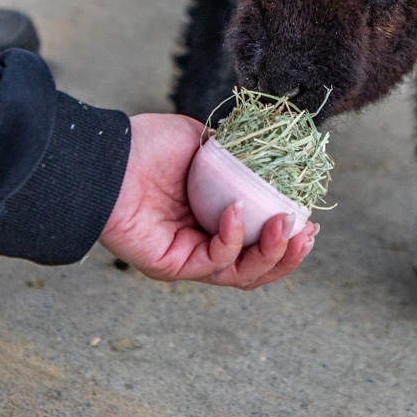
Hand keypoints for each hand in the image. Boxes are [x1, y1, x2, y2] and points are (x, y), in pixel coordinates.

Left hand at [97, 113, 315, 288]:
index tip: (310, 219)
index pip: (258, 240)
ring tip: (287, 227)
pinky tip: (233, 210)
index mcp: (214, 219)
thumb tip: (267, 154)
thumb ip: (233, 153)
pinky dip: (231, 238)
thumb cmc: (145, 146)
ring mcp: (189, 258)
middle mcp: (204, 244)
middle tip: (307, 233)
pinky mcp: (172, 266)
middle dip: (289, 254)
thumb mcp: (201, 142)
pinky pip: (213, 261)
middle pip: (257, 267)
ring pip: (242, 274)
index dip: (288, 236)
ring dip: (271, 254)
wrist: (106, 157)